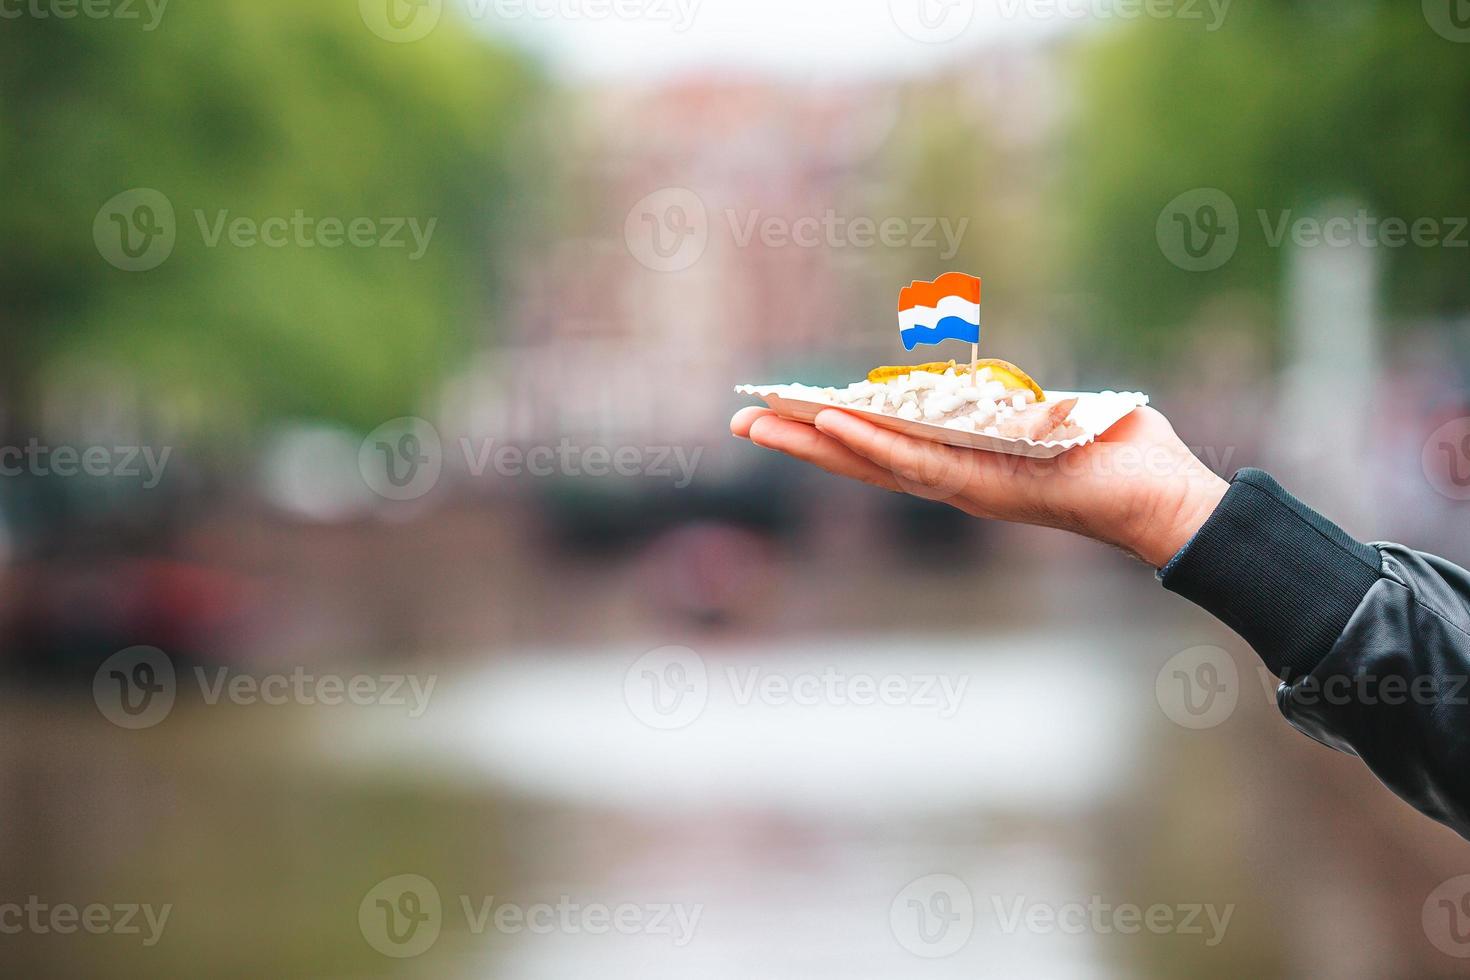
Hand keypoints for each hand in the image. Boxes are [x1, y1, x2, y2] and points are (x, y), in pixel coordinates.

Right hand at [731, 404, 1227, 567]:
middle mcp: (952, 481)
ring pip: (872, 461)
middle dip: (797, 441)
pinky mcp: (983, 485)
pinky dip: (872, 443)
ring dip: (814, 442)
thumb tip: (999, 387)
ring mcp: (962, 486)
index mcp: (962, 465)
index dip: (827, 432)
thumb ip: (1015, 405)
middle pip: (859, 460)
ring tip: (763, 421)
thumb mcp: (1050, 419)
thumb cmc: (1118, 455)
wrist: (1163, 497)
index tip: (782, 411)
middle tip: (739, 420)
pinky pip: (917, 461)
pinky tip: (831, 424)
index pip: (880, 447)